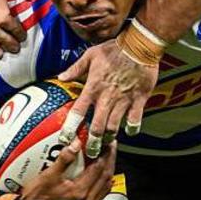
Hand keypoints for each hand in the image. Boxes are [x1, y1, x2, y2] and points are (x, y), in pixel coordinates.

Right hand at [15, 142, 114, 199]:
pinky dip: (103, 184)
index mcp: (79, 192)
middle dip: (110, 160)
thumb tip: (76, 145)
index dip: (106, 153)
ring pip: (105, 188)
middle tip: (111, 147)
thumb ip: (64, 160)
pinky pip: (99, 196)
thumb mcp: (47, 176)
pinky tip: (101, 178)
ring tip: (108, 159)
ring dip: (108, 172)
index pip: (99, 168)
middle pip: (106, 177)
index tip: (107, 143)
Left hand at [58, 40, 157, 158]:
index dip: (70, 127)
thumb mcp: (91, 55)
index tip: (66, 139)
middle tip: (90, 153)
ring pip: (114, 126)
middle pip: (96, 126)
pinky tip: (129, 131)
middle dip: (92, 142)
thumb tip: (61, 77)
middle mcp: (107, 97)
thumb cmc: (114, 49)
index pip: (78, 111)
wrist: (139, 46)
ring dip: (109, 137)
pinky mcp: (138, 100)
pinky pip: (135, 120)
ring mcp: (123, 100)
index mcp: (93, 87)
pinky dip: (132, 128)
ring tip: (107, 144)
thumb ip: (75, 68)